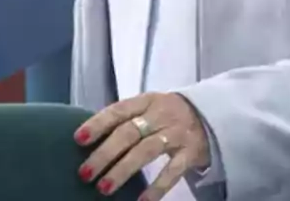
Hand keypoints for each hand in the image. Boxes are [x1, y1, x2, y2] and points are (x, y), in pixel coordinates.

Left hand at [75, 92, 210, 199]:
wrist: (210, 116)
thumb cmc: (167, 115)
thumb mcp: (148, 108)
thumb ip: (125, 120)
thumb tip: (87, 139)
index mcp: (146, 101)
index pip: (118, 110)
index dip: (98, 124)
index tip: (78, 139)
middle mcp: (161, 115)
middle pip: (129, 133)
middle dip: (105, 154)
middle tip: (85, 173)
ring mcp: (177, 133)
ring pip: (146, 151)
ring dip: (123, 170)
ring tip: (104, 188)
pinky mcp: (190, 152)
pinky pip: (173, 171)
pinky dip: (157, 186)